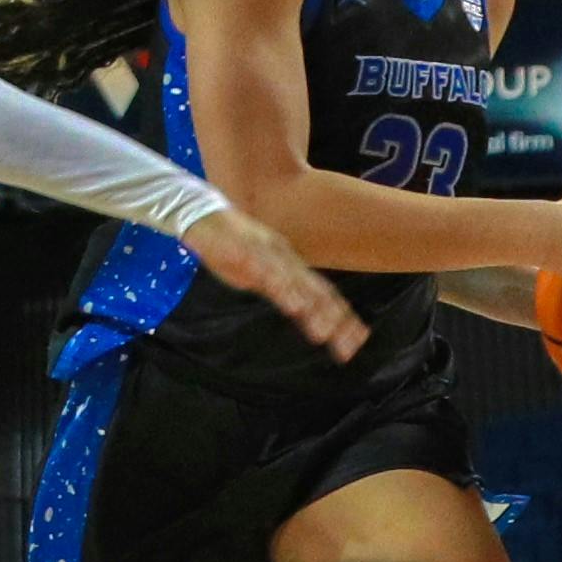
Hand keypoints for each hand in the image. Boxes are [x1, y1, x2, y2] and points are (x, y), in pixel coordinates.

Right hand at [191, 207, 367, 359]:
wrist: (202, 214)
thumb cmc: (232, 246)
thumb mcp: (259, 273)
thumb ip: (279, 288)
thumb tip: (301, 310)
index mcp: (290, 265)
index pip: (323, 293)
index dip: (342, 316)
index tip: (358, 341)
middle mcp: (285, 259)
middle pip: (316, 291)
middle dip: (334, 320)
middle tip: (348, 347)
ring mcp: (266, 254)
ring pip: (295, 284)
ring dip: (310, 309)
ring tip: (322, 334)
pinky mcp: (244, 251)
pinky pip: (264, 271)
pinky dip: (282, 289)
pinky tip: (291, 306)